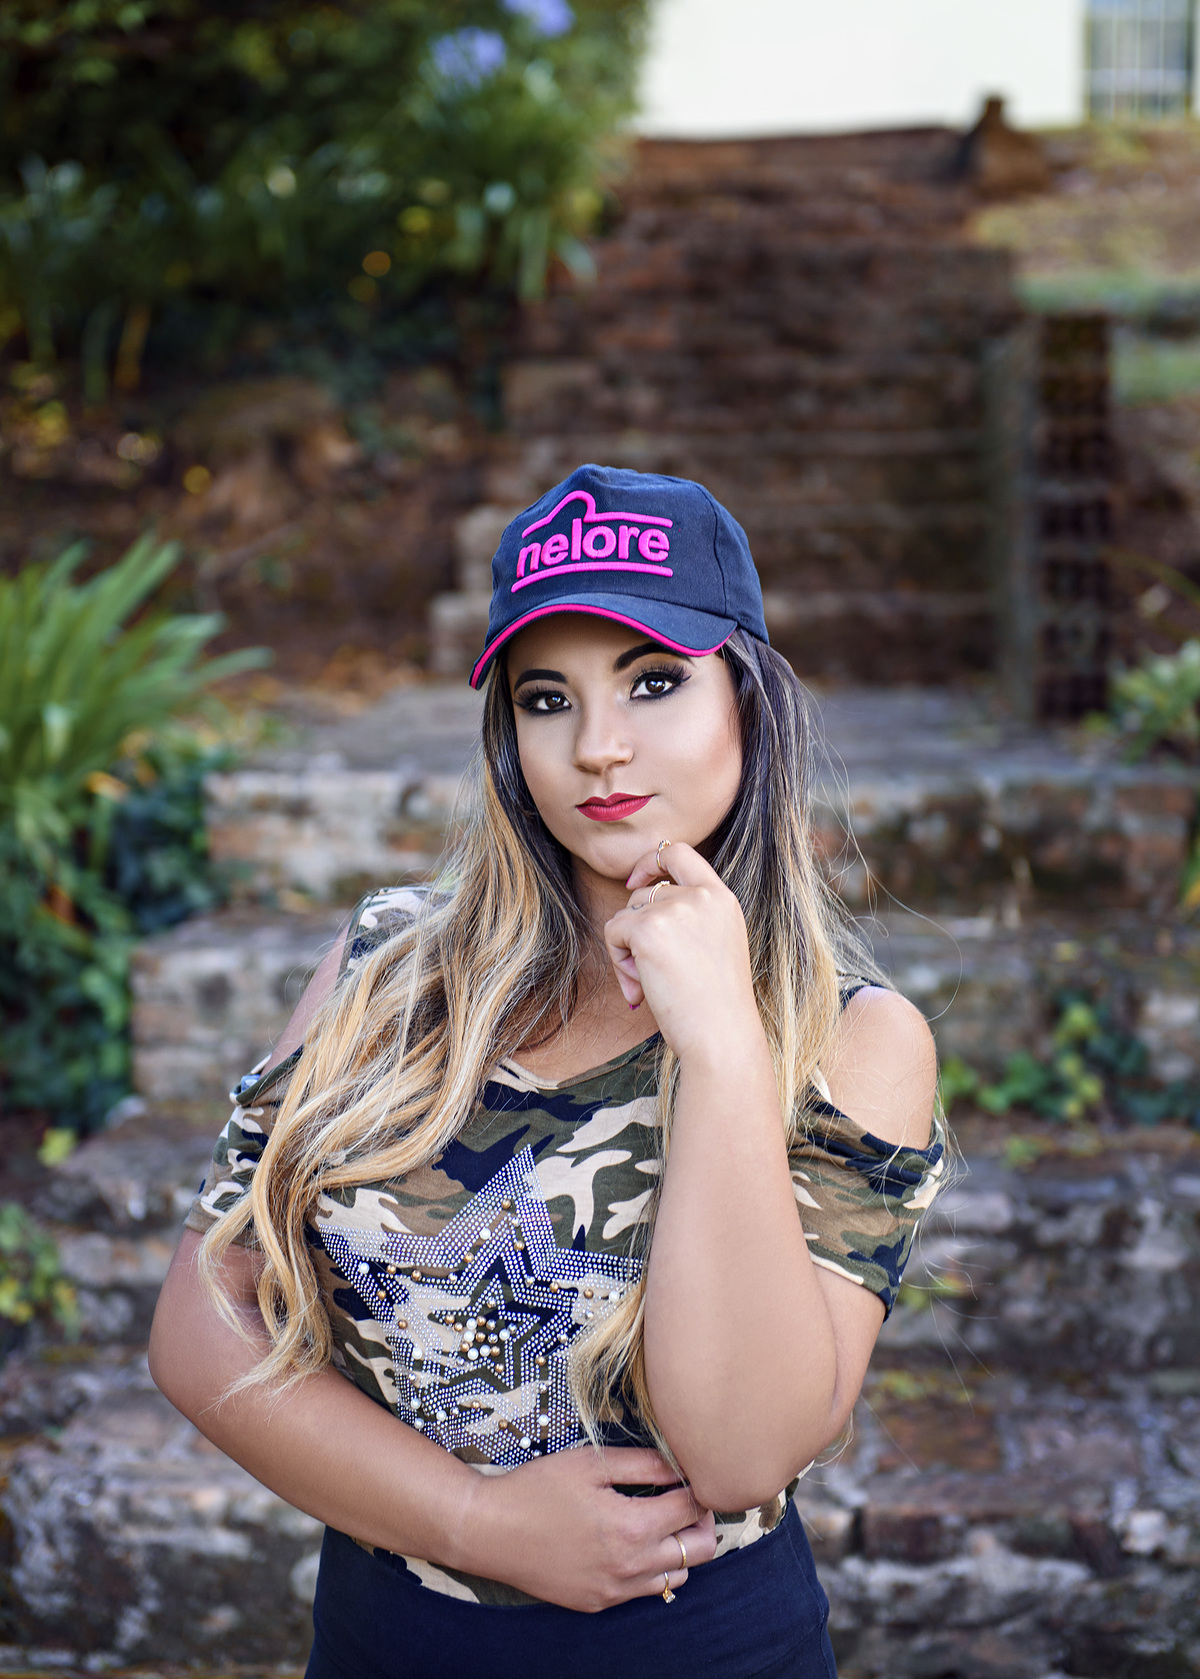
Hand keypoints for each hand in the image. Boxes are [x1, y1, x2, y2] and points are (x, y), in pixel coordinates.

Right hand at [459, 1445, 715, 1611]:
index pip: (693, 1509)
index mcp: (631, 1528)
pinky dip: (649, 1568)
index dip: (698, 1486)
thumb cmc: (538, 1488)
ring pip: (677, 1576)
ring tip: (657, 1520)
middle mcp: (630, 1567)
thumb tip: (680, 1464)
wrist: (491, 1531)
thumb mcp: (591, 1463)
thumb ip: (642, 1464)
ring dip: (678, 1548)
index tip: (690, 1473)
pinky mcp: (598, 1603)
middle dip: (700, 1521)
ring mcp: (615, 1591)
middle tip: (682, 1499)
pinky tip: (628, 1542)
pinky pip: (643, 1591)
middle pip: (701, 1551)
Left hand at [604, 842, 762, 1063]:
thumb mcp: (718, 945)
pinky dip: (618, 960)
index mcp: (722, 898)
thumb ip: (691, 918)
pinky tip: (640, 987)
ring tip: (649, 982)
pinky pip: (613, 932)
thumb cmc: (716, 1004)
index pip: (678, 851)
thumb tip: (635, 912)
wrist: (721, 1035)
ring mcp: (675, 909)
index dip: (650, 862)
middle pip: (643, 893)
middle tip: (650, 972)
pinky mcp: (648, 928)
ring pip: (625, 914)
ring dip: (627, 949)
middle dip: (636, 929)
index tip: (633, 883)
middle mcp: (700, 896)